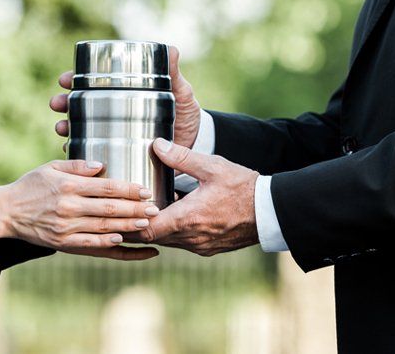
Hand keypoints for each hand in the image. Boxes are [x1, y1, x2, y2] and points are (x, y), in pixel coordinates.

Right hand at [0, 160, 159, 260]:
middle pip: (110, 209)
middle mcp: (69, 207)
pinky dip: (109, 244)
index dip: (129, 189)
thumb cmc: (31, 186)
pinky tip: (124, 241)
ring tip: (148, 224)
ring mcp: (66, 227)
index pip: (106, 187)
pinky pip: (91, 245)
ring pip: (104, 228)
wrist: (6, 213)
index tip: (146, 190)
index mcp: (68, 186)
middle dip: (136, 209)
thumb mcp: (50, 168)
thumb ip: (77, 165)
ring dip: (128, 227)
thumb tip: (101, 164)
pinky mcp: (63, 243)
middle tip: (155, 208)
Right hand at [49, 46, 202, 148]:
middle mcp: (114, 112)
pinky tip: (73, 151)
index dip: (74, 80)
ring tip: (61, 129)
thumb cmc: (185, 113)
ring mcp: (114, 133)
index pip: (92, 83)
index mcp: (124, 93)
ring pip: (80, 128)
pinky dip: (80, 152)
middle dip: (64, 103)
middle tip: (58, 105)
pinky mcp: (118, 153)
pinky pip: (92, 153)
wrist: (195, 144)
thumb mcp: (180, 92)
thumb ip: (174, 73)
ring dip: (66, 127)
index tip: (64, 80)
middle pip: (80, 105)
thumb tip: (172, 49)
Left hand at [132, 139, 259, 255]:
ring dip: (157, 228)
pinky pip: (182, 243)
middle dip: (138, 225)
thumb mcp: (212, 166)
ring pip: (167, 241)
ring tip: (148, 209)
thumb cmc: (243, 188)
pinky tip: (175, 214)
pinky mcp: (209, 248)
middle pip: (152, 238)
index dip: (129, 222)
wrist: (271, 212)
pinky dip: (173, 231)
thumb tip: (157, 145)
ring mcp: (200, 246)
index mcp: (187, 219)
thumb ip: (181, 157)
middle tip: (126, 209)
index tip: (122, 209)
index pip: (145, 230)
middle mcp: (190, 238)